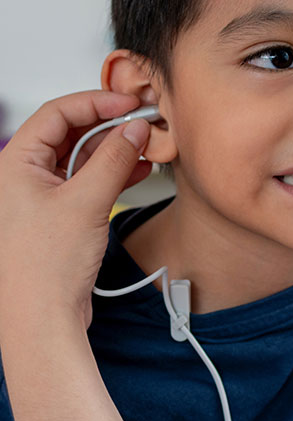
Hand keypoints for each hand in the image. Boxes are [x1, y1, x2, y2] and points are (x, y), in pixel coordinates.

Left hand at [0, 90, 151, 327]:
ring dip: (116, 150)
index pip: (58, 113)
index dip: (96, 102)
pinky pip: (91, 179)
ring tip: (147, 147)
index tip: (129, 103)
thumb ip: (114, 160)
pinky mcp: (63, 211)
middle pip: (73, 132)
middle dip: (110, 126)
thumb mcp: (86, 203)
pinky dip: (116, 172)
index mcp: (16, 163)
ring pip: (84, 156)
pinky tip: (139, 170)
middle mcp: (27, 175)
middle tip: (143, 123)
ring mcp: (46, 193)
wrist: (44, 318)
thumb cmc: (44, 269)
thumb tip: (134, 130)